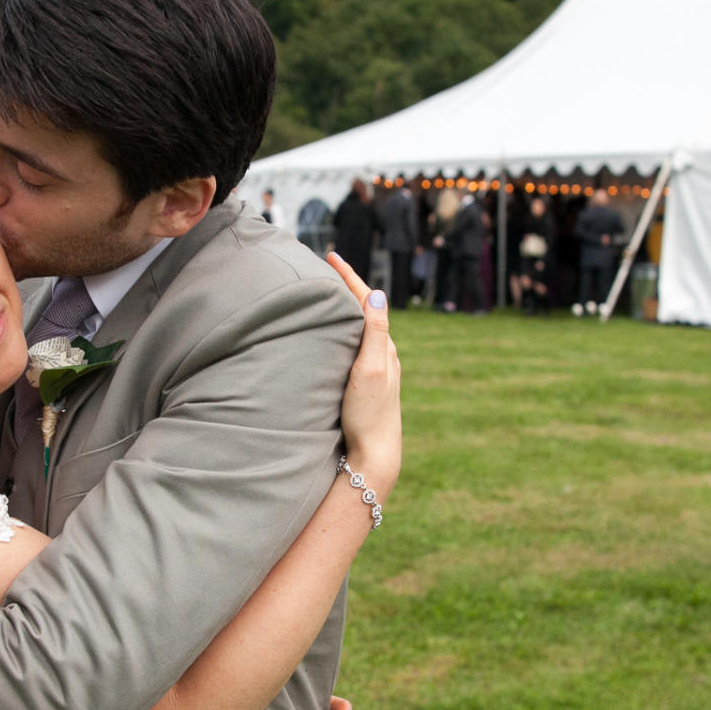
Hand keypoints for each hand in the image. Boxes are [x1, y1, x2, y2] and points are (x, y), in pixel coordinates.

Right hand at [325, 252, 401, 504]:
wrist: (374, 454)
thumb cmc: (369, 414)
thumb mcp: (372, 369)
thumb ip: (376, 332)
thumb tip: (377, 293)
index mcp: (384, 346)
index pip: (366, 300)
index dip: (348, 276)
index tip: (331, 255)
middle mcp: (384, 355)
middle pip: (364, 310)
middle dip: (346, 287)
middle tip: (326, 268)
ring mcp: (377, 370)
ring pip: (361, 328)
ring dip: (346, 309)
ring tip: (328, 295)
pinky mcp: (367, 384)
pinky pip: (357, 346)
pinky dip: (346, 331)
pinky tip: (335, 337)